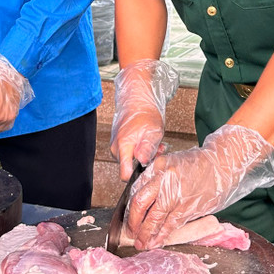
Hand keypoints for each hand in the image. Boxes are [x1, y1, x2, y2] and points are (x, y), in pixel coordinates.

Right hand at [110, 59, 178, 180]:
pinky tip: (148, 141)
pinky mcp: (117, 142)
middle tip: (158, 150)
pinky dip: (140, 149)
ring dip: (144, 155)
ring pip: (130, 160)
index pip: (124, 174)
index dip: (137, 176)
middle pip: (129, 167)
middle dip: (144, 162)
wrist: (137, 97)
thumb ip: (148, 148)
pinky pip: (128, 152)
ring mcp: (115, 145)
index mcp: (123, 145)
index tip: (148, 170)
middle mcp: (116, 147)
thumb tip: (142, 162)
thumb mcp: (153, 130)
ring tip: (155, 143)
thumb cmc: (146, 112)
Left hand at [124, 124, 273, 249]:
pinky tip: (156, 242)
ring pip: (154, 218)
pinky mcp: (188, 207)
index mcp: (159, 166)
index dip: (130, 207)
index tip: (127, 218)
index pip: (137, 189)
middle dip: (133, 222)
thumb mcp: (172, 162)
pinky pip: (171, 225)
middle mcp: (165, 179)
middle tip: (130, 232)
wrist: (221, 165)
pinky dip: (161, 236)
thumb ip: (157, 177)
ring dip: (145, 234)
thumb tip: (143, 199)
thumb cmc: (197, 165)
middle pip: (140, 204)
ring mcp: (176, 194)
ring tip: (141, 243)